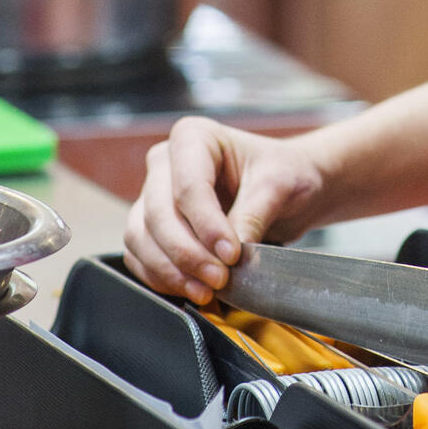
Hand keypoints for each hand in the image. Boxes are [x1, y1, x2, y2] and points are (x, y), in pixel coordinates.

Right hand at [122, 117, 327, 302]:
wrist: (287, 189)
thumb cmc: (284, 174)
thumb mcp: (278, 186)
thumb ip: (251, 217)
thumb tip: (227, 256)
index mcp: (194, 137)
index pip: (189, 187)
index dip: (207, 226)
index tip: (232, 254)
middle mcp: (165, 163)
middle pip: (158, 213)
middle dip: (187, 253)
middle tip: (219, 278)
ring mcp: (152, 195)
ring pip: (141, 237)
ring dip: (170, 270)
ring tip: (206, 291)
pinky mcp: (151, 227)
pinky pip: (140, 256)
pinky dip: (161, 277)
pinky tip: (190, 289)